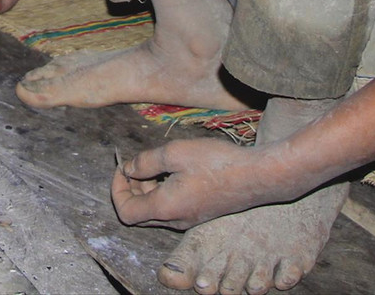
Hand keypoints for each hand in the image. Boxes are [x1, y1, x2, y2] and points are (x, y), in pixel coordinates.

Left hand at [113, 138, 276, 229]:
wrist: (257, 176)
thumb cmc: (216, 163)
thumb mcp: (175, 153)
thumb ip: (145, 162)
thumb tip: (128, 169)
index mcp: (165, 208)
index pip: (125, 212)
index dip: (116, 190)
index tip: (122, 167)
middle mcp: (175, 221)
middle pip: (139, 214)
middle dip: (130, 189)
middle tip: (136, 165)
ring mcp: (189, 220)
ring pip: (155, 212)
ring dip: (147, 191)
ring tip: (154, 165)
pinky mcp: (200, 214)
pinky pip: (172, 210)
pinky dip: (163, 193)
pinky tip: (173, 172)